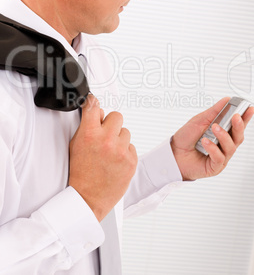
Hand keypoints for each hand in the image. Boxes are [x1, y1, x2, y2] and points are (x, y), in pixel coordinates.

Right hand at [69, 94, 137, 221]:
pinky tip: (116, 161)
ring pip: (125, 132)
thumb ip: (86, 127)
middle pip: (116, 116)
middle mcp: (107, 140)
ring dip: (119, 139)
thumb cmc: (80, 172)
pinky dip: (125, 152)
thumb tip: (97, 112)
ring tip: (110, 152)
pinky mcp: (131, 161)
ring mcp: (121, 150)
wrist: (88, 198)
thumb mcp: (76, 146)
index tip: (93, 101)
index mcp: (89, 134)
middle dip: (111, 124)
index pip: (94, 106)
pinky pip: (131, 146)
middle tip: (105, 135)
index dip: (93, 102)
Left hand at [171, 97, 253, 180]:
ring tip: (214, 128)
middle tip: (235, 117)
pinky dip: (213, 148)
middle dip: (239, 126)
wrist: (172, 153)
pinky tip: (205, 142)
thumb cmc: (185, 138)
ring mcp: (221, 156)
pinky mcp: (215, 167)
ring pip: (231, 147)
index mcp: (222, 133)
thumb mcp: (199, 120)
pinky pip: (219, 158)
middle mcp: (223, 145)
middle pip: (238, 137)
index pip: (237, 125)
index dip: (245, 117)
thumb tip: (226, 100)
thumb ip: (214, 111)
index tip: (249, 108)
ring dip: (223, 136)